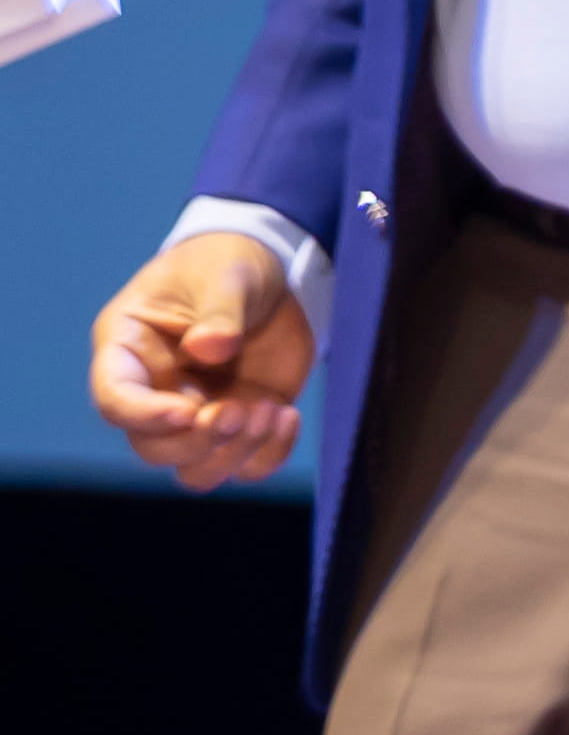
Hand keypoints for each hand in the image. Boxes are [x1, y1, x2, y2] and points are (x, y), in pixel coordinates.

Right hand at [88, 232, 313, 489]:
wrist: (272, 271)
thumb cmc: (227, 264)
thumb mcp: (226, 273)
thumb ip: (219, 309)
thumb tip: (210, 348)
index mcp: (129, 350)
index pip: (114, 399)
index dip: (143, 416)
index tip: (187, 411)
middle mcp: (156, 392)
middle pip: (153, 449)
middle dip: (197, 441)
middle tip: (239, 408)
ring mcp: (199, 413)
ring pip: (195, 470)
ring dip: (231, 455)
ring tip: (270, 412)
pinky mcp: (243, 423)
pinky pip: (246, 466)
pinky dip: (269, 455)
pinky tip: (288, 416)